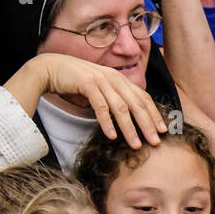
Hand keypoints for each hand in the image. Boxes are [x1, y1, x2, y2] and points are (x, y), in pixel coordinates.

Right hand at [35, 53, 166, 149]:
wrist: (51, 68)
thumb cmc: (76, 82)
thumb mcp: (100, 89)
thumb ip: (114, 98)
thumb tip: (127, 116)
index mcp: (120, 79)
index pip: (143, 98)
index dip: (154, 114)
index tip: (163, 131)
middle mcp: (114, 78)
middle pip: (136, 104)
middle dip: (148, 124)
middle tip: (155, 142)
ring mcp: (101, 80)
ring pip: (121, 107)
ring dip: (130, 128)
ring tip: (136, 145)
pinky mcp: (87, 83)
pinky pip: (101, 106)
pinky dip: (107, 122)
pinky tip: (112, 136)